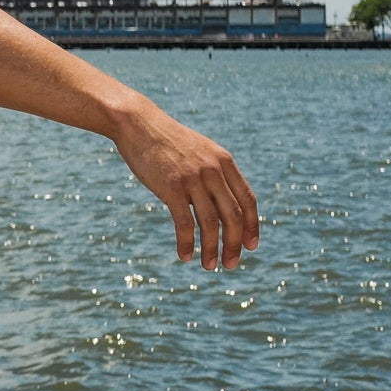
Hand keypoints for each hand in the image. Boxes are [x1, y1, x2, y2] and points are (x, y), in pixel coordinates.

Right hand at [118, 112, 259, 269]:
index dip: (252, 225)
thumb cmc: (166, 142)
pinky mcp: (171, 187)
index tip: (250, 246)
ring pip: (211, 222)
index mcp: (224, 161)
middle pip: (233, 215)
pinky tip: (185, 256)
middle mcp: (213, 170)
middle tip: (230, 265)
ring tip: (209, 267)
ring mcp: (193, 178)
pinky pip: (185, 223)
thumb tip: (220, 202)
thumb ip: (213, 173)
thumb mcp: (198, 152)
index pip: (248, 199)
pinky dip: (187, 243)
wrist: (138, 124)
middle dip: (234, 244)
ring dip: (212, 249)